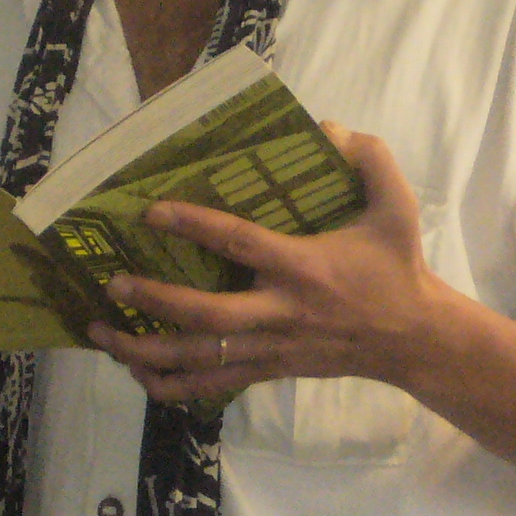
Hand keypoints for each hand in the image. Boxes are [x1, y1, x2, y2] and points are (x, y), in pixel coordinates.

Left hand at [87, 126, 463, 404]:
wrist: (414, 339)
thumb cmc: (397, 268)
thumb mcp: (398, 207)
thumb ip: (370, 160)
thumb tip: (328, 129)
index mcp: (304, 267)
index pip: (240, 243)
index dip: (194, 225)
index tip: (152, 211)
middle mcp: (281, 312)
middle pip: (207, 317)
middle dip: (155, 302)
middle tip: (112, 284)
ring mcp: (272, 348)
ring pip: (201, 358)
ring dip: (147, 350)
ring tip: (101, 334)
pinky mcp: (270, 370)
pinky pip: (213, 385)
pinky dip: (172, 386)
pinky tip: (138, 375)